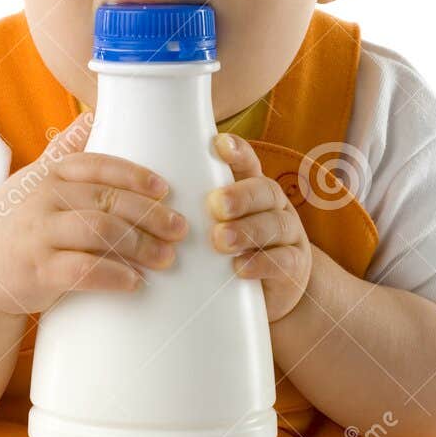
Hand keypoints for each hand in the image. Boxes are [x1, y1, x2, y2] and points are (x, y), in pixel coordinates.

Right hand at [0, 111, 188, 316]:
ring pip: (101, 232)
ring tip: (166, 257)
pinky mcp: (38, 270)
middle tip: (180, 229)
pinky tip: (135, 282)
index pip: (98, 166)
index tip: (164, 190)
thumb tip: (92, 114)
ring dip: (140, 245)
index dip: (135, 176)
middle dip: (150, 215)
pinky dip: (115, 276)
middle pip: (108, 200)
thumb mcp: (30, 181)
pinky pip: (84, 270)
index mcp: (48, 174)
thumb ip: (62, 151)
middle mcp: (43, 198)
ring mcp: (39, 234)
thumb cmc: (15, 224)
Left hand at [206, 133, 312, 321]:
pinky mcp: (294, 267)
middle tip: (215, 205)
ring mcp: (288, 235)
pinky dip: (262, 263)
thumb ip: (188, 209)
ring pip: (276, 225)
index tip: (218, 145)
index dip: (236, 152)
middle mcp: (274, 206)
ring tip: (220, 240)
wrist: (267, 291)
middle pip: (264, 191)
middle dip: (240, 196)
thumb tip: (142, 198)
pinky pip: (284, 261)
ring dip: (248, 230)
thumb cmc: (226, 252)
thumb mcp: (208, 227)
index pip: (247, 163)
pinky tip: (240, 268)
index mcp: (252, 189)